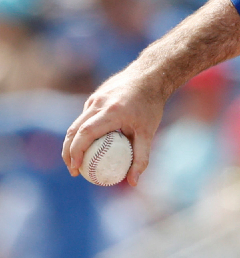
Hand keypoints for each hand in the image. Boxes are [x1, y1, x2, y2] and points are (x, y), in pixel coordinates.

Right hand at [63, 71, 165, 186]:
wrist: (151, 75)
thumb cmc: (151, 106)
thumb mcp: (149, 132)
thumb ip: (141, 157)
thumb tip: (134, 182)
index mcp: (111, 111)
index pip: (85, 133)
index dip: (76, 152)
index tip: (76, 169)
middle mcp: (99, 103)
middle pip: (74, 130)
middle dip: (68, 152)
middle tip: (73, 169)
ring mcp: (95, 98)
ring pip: (77, 123)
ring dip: (72, 142)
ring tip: (76, 160)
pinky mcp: (96, 96)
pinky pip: (85, 116)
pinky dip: (82, 131)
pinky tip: (88, 144)